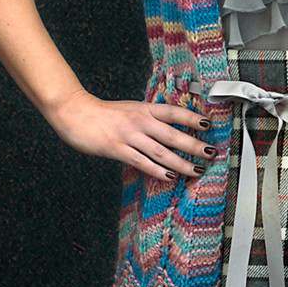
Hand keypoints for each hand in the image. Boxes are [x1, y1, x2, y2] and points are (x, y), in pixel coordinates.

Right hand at [44, 87, 217, 181]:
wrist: (76, 113)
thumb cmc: (105, 113)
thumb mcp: (131, 109)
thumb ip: (148, 117)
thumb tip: (168, 128)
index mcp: (145, 109)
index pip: (174, 112)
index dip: (192, 118)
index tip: (209, 125)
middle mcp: (140, 121)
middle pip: (173, 134)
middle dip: (194, 144)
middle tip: (211, 152)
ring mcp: (129, 135)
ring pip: (161, 151)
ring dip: (181, 162)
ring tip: (197, 170)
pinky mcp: (117, 149)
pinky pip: (142, 162)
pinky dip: (157, 171)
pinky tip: (170, 177)